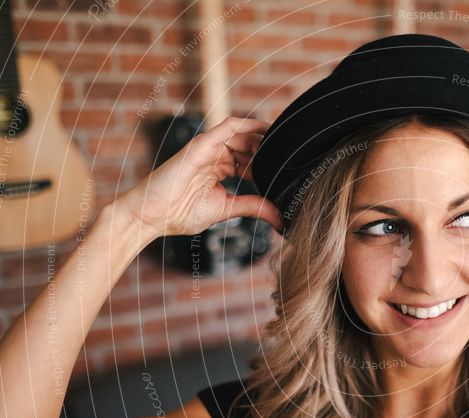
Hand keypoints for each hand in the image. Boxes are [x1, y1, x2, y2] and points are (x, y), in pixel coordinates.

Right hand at [115, 116, 283, 239]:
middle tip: (293, 154)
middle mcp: (215, 154)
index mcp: (221, 168)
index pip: (252, 157)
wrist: (150, 217)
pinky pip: (227, 127)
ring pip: (243, 133)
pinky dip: (248, 125)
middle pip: (251, 143)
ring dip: (264, 136)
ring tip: (284, 144)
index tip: (291, 167)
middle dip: (271, 147)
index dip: (271, 160)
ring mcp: (208, 148)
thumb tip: (280, 216)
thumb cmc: (179, 214)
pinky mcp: (200, 145)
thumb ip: (253, 206)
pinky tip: (266, 130)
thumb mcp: (227, 209)